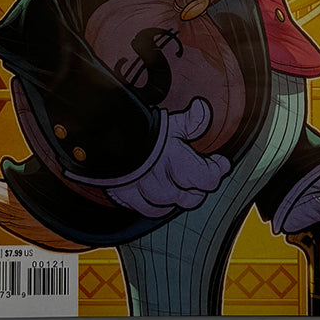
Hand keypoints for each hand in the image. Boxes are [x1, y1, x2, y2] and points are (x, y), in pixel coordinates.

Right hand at [106, 98, 230, 217]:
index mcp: (179, 165)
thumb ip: (191, 120)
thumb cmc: (139, 130)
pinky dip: (158, 205)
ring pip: (172, 206)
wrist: (100, 140)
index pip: (209, 179)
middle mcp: (165, 185)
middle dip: (199, 185)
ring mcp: (146, 195)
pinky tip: (160, 194)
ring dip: (178, 195)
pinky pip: (150, 211)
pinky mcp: (129, 200)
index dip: (217, 170)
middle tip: (200, 172)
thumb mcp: (169, 122)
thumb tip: (203, 108)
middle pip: (193, 197)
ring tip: (179, 182)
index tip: (220, 162)